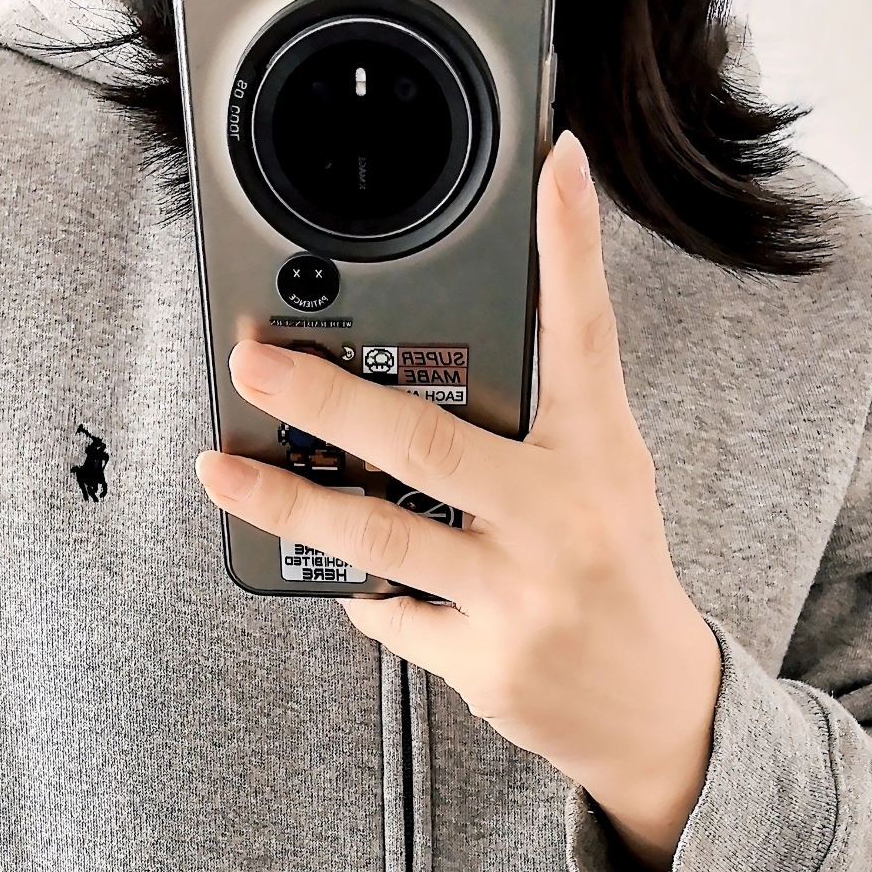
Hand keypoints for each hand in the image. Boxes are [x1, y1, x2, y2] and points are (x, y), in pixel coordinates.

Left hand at [195, 131, 721, 871]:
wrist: (651, 704)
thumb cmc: (612, 568)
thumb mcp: (604, 470)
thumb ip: (546, 401)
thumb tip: (464, 327)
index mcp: (595, 458)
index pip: (584, 337)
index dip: (570, 250)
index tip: (553, 167)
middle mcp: (559, 522)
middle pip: (428, 447)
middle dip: (328, 401)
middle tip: (253, 361)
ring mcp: (519, 598)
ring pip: (380, 541)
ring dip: (289, 504)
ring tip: (220, 470)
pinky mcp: (484, 664)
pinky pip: (388, 614)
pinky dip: (358, 590)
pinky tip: (346, 573)